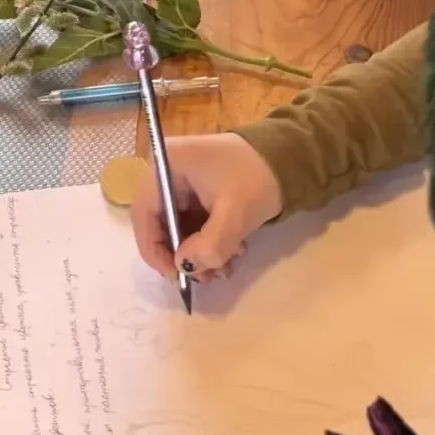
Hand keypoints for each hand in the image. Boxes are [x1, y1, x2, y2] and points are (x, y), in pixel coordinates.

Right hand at [131, 134, 282, 280]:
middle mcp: (167, 168)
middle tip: (205, 278)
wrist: (290, 156)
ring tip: (224, 268)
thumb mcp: (235, 216)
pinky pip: (191, 220)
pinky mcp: (197, 187)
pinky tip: (231, 252)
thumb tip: (184, 267)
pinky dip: (207, 240)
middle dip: (182, 254)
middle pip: (159, 221)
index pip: (144, 212)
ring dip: (198, 252)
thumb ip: (208, 246)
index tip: (176, 275)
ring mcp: (182, 178)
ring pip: (177, 225)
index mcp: (167, 164)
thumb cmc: (257, 180)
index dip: (154, 249)